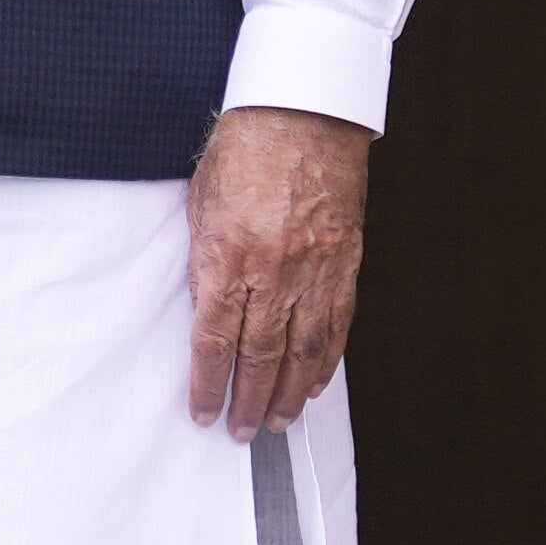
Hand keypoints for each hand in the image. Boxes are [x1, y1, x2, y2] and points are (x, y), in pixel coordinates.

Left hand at [185, 106, 371, 439]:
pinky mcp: (344, 262)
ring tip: (278, 421)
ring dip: (288, 392)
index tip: (203, 414)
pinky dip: (325, 361)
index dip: (208, 385)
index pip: (215, 340)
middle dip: (248, 401)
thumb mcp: (201, 205)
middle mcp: (273, 272)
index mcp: (228, 256)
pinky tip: (313, 383)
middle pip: (259, 356)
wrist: (302, 112)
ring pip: (302, 350)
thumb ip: (204, 261)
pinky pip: (335, 324)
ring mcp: (314, 270)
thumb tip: (205, 308)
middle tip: (242, 432)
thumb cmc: (244, 149)